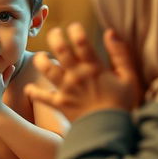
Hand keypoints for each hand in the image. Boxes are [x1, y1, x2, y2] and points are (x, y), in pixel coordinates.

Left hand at [25, 23, 141, 121]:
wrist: (110, 131)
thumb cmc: (122, 104)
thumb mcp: (128, 77)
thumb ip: (120, 54)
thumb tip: (111, 32)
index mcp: (94, 68)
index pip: (82, 42)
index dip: (76, 31)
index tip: (74, 26)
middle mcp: (77, 75)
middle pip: (61, 50)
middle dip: (55, 37)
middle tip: (54, 32)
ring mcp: (66, 89)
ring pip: (47, 69)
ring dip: (41, 60)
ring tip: (41, 56)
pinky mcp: (60, 104)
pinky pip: (43, 97)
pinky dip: (34, 93)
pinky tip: (29, 88)